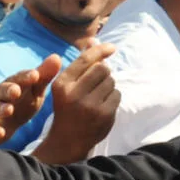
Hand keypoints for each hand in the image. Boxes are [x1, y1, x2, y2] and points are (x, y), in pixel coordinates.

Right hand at [0, 55, 60, 142]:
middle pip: (1, 91)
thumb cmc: (19, 102)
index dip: (26, 77)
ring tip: (8, 110)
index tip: (35, 75)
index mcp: (12, 85)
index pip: (18, 79)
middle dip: (8, 90)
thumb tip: (57, 57)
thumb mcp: (32, 90)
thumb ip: (43, 76)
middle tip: (16, 90)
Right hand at [33, 42, 118, 163]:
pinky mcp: (104, 115)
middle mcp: (74, 94)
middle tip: (98, 82)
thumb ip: (81, 62)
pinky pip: (117, 95)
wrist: (68, 139)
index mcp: (62, 84)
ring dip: (108, 85)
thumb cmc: (68, 106)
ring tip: (97, 96)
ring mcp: (90, 106)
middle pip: (103, 69)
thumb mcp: (67, 84)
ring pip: (111, 82)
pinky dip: (113, 97)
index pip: (86, 59)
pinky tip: (102, 105)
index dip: (100, 50)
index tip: (112, 47)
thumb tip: (95, 40)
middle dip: (104, 72)